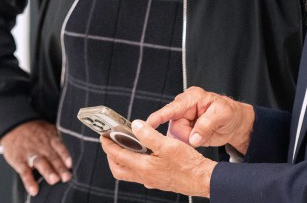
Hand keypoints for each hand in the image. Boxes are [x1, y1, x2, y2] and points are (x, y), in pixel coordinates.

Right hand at [0, 120, 71, 196]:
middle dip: (60, 167)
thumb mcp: (50, 129)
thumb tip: (76, 145)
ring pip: (40, 163)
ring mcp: (31, 154)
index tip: (70, 164)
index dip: (65, 155)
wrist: (15, 126)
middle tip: (66, 177)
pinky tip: (34, 190)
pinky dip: (29, 181)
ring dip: (48, 172)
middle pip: (52, 157)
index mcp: (51, 139)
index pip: (60, 147)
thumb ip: (60, 138)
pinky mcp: (19, 161)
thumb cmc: (36, 130)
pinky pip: (24, 172)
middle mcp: (42, 147)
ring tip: (54, 180)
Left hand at [101, 120, 215, 197]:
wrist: (202, 180)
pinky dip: (135, 164)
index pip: (118, 155)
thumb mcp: (169, 145)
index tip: (104, 135)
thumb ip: (149, 135)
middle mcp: (144, 176)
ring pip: (128, 172)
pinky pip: (139, 174)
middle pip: (118, 168)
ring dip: (122, 160)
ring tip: (126, 146)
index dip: (108, 144)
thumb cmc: (188, 165)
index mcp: (144, 167)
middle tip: (111, 142)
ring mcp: (150, 180)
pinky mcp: (157, 181)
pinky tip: (144, 155)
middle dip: (111, 155)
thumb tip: (136, 126)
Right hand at [147, 86, 254, 154]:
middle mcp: (184, 107)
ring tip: (203, 135)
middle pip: (174, 126)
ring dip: (188, 140)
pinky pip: (180, 140)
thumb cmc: (229, 113)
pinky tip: (199, 138)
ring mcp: (183, 119)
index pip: (172, 108)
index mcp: (192, 98)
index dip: (159, 117)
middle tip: (201, 135)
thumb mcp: (222, 115)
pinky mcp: (184, 129)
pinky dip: (188, 143)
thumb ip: (206, 125)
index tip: (146, 125)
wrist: (234, 123)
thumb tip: (193, 139)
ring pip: (176, 136)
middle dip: (186, 135)